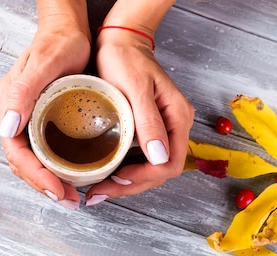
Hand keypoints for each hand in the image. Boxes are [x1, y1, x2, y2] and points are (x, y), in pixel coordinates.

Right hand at [0, 19, 90, 208]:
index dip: (35, 175)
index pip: (15, 152)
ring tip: (69, 196)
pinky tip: (67, 178)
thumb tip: (7, 128)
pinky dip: (52, 169)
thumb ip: (23, 93)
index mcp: (7, 106)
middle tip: (68, 201)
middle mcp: (11, 116)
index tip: (56, 190)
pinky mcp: (38, 121)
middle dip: (42, 185)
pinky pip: (39, 152)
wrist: (68, 30)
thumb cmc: (59, 43)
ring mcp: (23, 120)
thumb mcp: (45, 64)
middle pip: (21, 162)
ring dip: (47, 182)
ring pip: (30, 161)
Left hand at [85, 28, 193, 204]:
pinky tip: (107, 176)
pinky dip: (124, 171)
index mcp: (177, 118)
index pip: (169, 165)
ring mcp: (161, 129)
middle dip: (131, 186)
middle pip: (160, 171)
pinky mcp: (147, 129)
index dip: (143, 178)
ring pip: (150, 169)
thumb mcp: (135, 89)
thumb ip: (149, 121)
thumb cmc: (125, 58)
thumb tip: (160, 157)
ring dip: (127, 184)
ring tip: (100, 190)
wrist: (119, 41)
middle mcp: (173, 127)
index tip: (116, 179)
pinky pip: (141, 158)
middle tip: (100, 193)